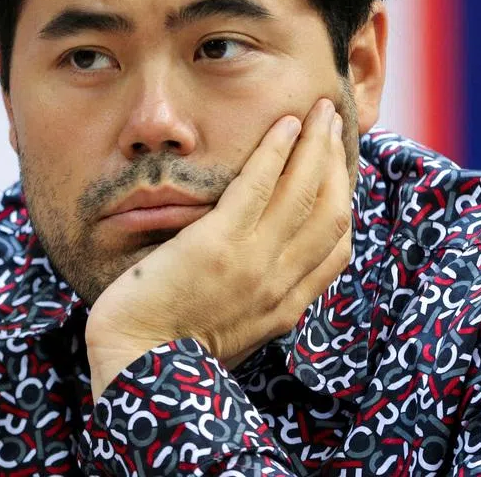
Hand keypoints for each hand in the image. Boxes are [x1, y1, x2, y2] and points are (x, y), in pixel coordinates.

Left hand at [84, 98, 352, 398]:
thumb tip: (251, 275)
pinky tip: (284, 125)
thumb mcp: (227, 332)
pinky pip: (257, 188)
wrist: (137, 370)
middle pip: (330, 212)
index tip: (341, 169)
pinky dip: (277, 152)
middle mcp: (280, 285)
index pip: (335, 249)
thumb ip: (248, 300)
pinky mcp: (217, 246)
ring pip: (303, 193)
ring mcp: (253, 265)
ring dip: (316, 145)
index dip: (343, 202)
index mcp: (284, 307)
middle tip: (336, 123)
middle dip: (338, 161)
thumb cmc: (168, 351)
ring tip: (320, 111)